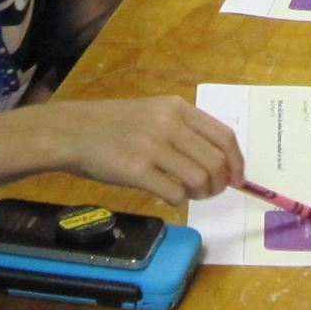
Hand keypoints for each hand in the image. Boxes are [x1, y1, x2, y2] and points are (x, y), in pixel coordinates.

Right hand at [52, 97, 244, 207]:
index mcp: (176, 107)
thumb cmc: (114, 125)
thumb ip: (183, 129)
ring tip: (191, 195)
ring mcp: (152, 147)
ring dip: (201, 194)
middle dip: (220, 183)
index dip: (236, 162)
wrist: (72, 132)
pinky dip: (180, 201)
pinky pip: (174, 193)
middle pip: (215, 161)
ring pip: (199, 179)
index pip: (223, 136)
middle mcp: (168, 124)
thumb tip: (219, 159)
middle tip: (211, 192)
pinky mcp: (136, 170)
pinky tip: (170, 198)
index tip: (238, 179)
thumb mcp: (153, 113)